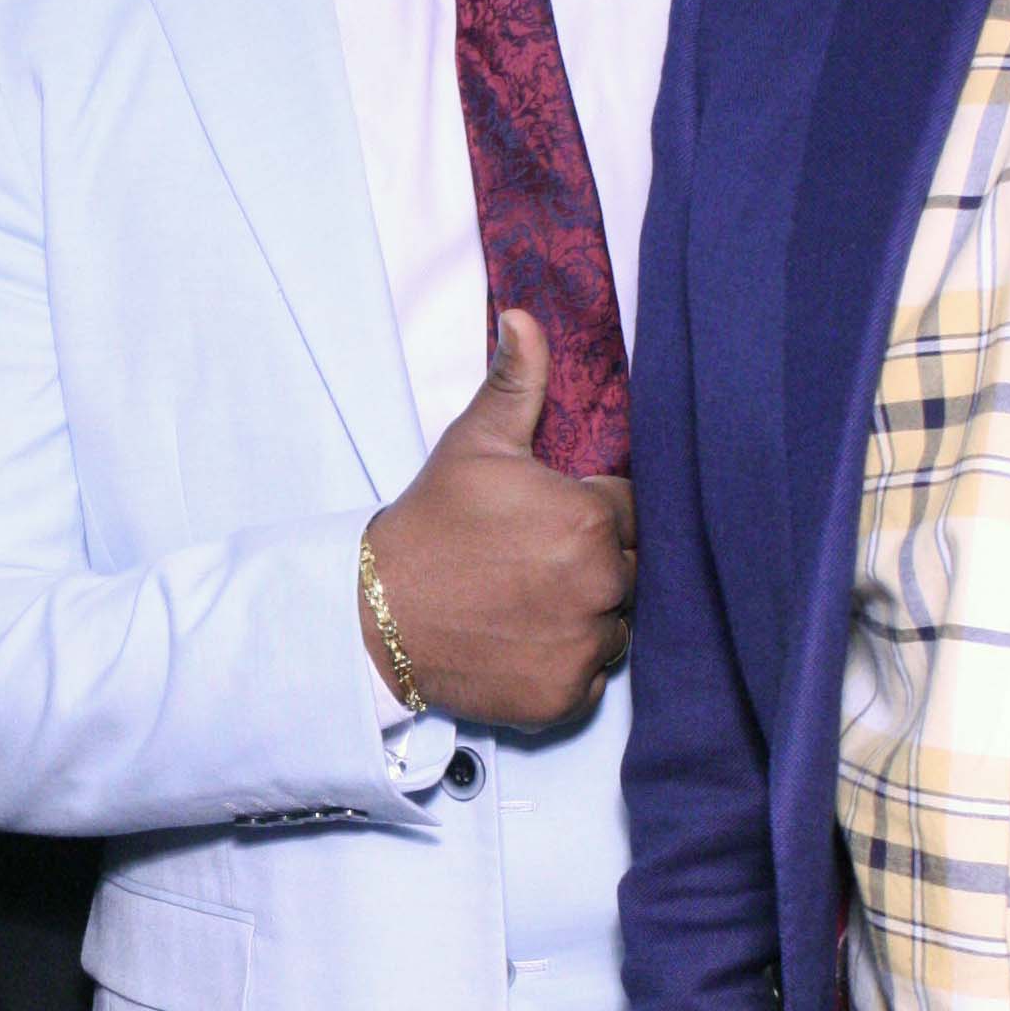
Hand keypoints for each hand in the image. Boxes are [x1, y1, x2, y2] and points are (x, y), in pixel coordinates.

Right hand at [362, 311, 635, 734]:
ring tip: (529, 603)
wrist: (377, 615)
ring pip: (617, 625)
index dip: (593, 513)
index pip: (632, 511)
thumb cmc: (430, 525)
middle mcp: (600, 584)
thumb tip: (525, 315)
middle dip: (594, 564)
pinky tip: (526, 642)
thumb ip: (515, 382)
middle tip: (534, 564)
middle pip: (629, 569)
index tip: (549, 522)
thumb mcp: (473, 446)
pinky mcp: (566, 695)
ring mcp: (584, 645)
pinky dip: (569, 664)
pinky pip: (595, 676)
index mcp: (590, 518)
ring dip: (588, 616)